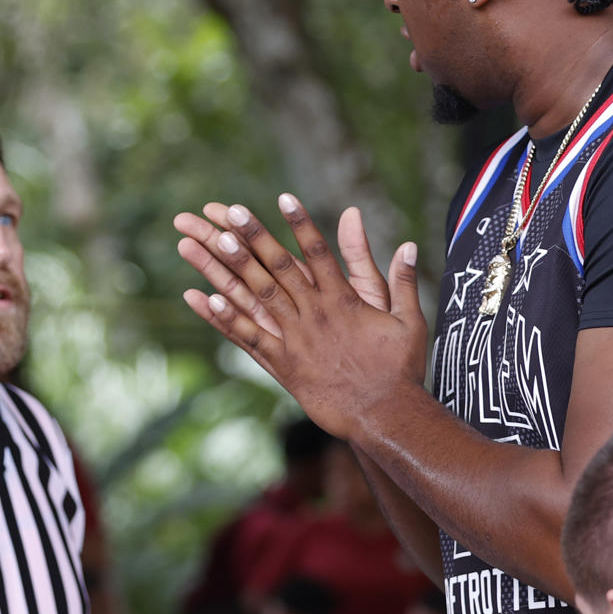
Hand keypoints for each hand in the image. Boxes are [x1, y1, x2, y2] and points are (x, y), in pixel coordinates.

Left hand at [175, 197, 426, 441]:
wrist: (385, 416)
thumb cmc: (401, 370)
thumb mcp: (409, 320)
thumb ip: (403, 280)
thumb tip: (408, 245)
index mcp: (344, 300)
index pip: (318, 252)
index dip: (300, 223)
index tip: (283, 197)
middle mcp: (315, 314)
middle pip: (279, 267)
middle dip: (253, 236)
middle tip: (228, 210)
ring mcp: (296, 339)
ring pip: (257, 296)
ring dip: (231, 268)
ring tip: (208, 242)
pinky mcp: (284, 366)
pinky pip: (249, 338)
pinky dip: (226, 318)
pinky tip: (203, 298)